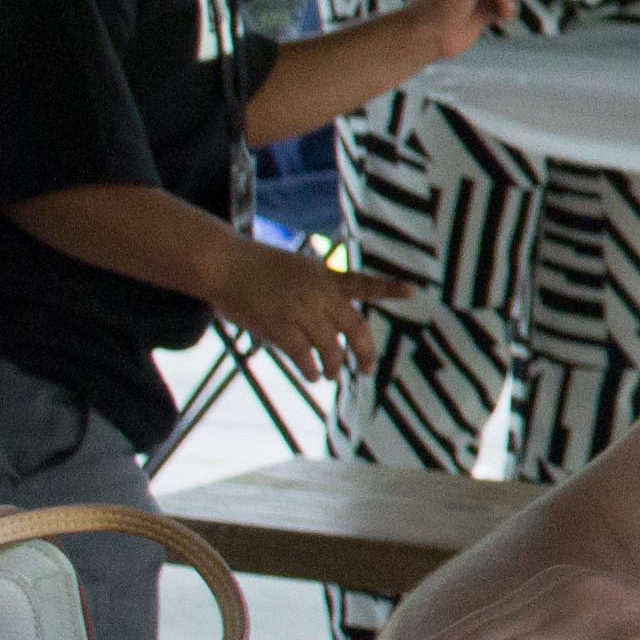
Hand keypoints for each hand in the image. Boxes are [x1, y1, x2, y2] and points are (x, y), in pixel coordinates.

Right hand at [211, 239, 399, 375]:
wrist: (224, 263)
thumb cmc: (256, 266)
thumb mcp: (297, 267)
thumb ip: (317, 288)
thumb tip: (328, 317)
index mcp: (325, 276)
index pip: (364, 283)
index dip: (389, 288)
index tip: (414, 290)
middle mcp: (319, 293)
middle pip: (354, 326)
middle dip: (364, 351)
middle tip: (367, 368)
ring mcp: (299, 310)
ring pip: (330, 346)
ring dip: (333, 365)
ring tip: (330, 375)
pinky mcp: (278, 325)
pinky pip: (302, 354)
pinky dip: (310, 368)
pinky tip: (312, 376)